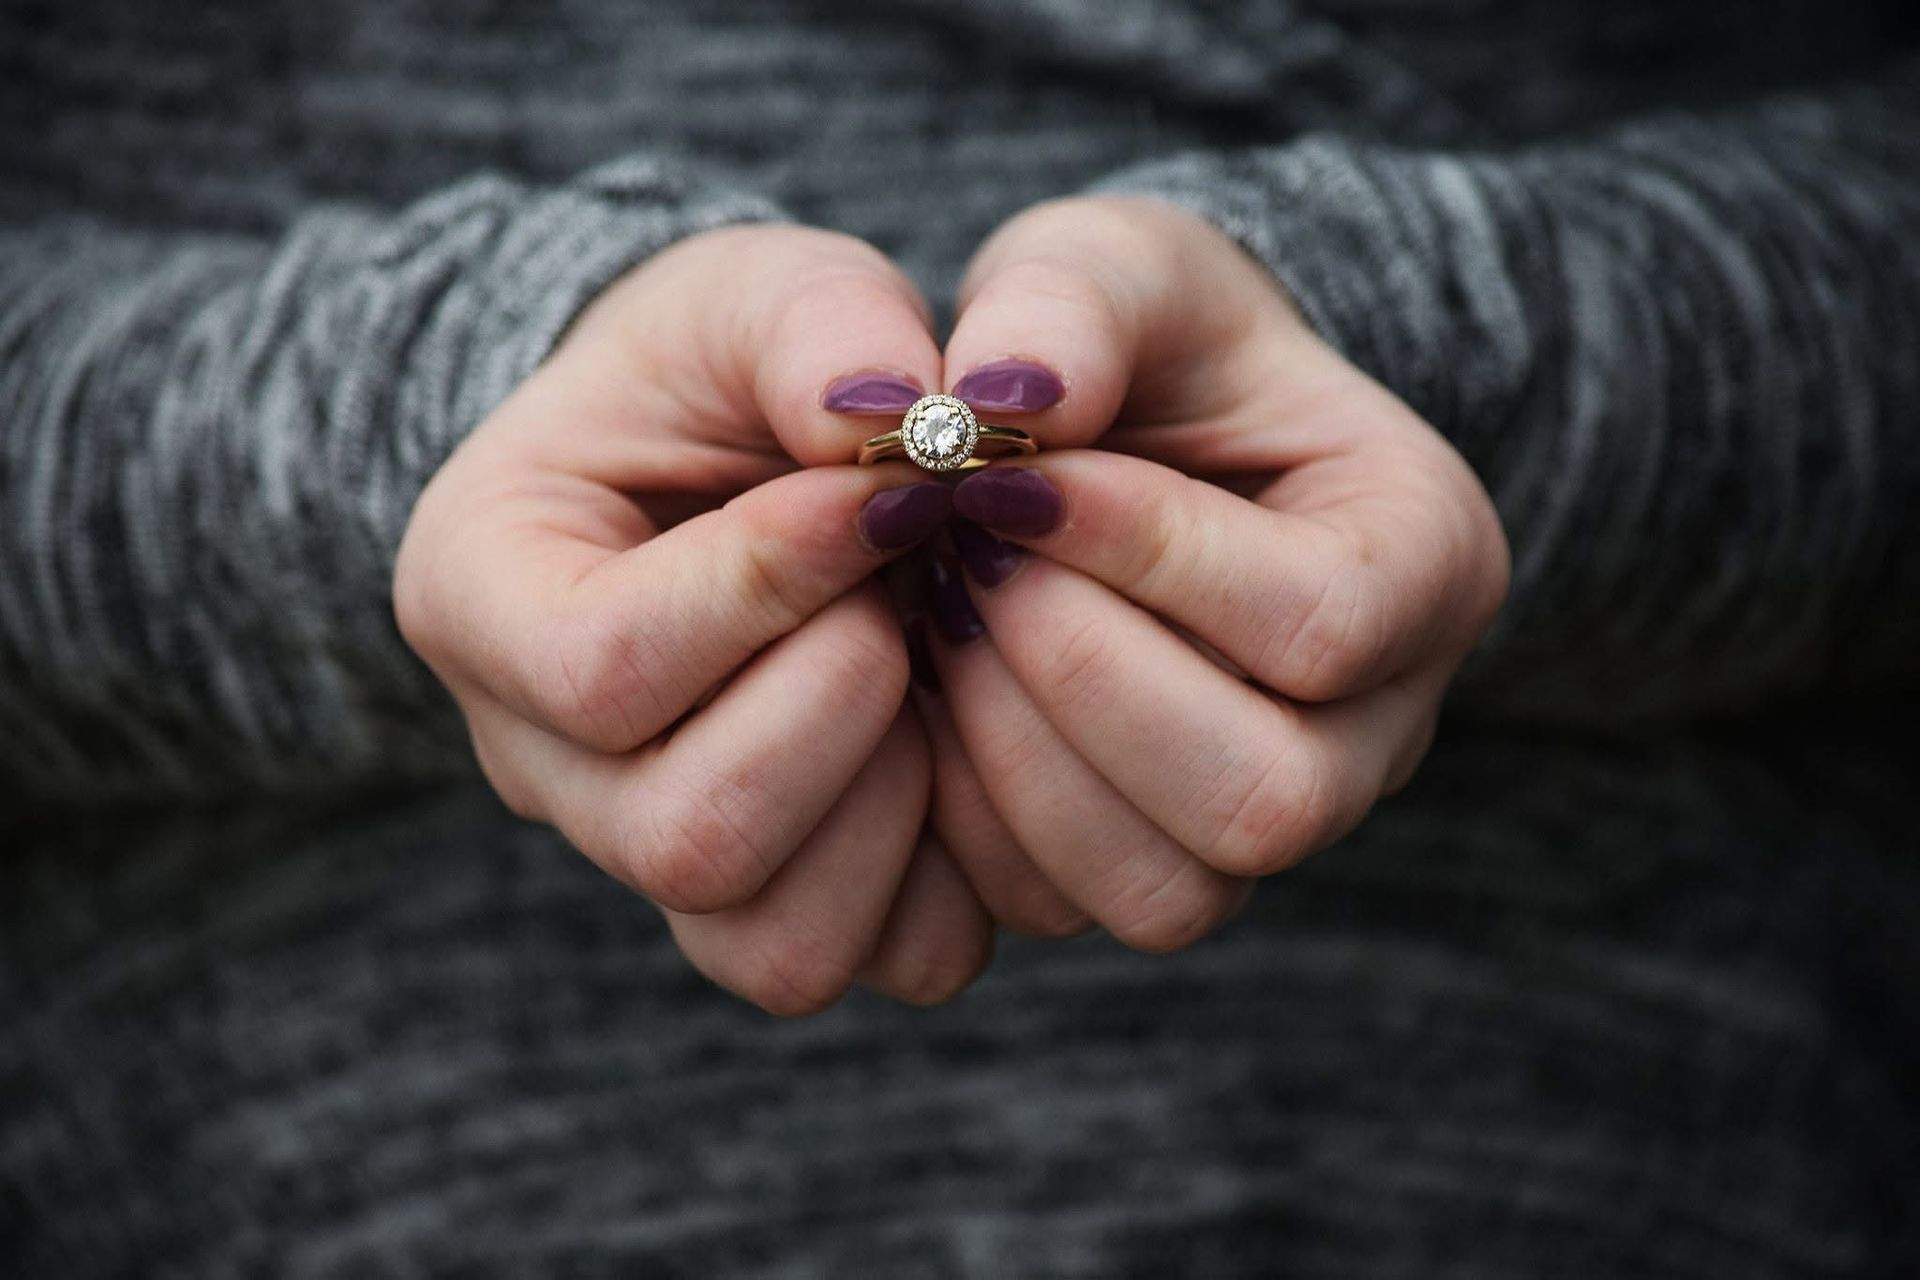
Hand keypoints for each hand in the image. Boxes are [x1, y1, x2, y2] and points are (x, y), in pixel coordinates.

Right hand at [394, 225, 993, 1012]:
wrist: (728, 459)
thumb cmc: (724, 368)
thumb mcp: (756, 291)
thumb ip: (815, 323)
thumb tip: (897, 416)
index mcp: (483, 599)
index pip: (606, 668)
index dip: (772, 586)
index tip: (890, 490)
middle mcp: (543, 764)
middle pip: (685, 839)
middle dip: (844, 700)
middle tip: (910, 582)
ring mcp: (652, 856)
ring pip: (777, 945)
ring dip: (902, 799)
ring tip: (925, 658)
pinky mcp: (774, 906)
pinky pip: (884, 959)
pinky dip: (955, 870)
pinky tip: (957, 735)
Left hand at [914, 197, 1510, 949]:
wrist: (1131, 433)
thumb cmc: (1141, 342)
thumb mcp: (1113, 266)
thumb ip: (1069, 300)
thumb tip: (1002, 397)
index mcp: (1426, 556)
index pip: (1319, 619)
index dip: (1144, 556)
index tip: (997, 474)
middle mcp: (1383, 719)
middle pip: (1266, 797)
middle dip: (1079, 678)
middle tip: (964, 560)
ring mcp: (1283, 811)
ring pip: (1174, 887)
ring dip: (1017, 758)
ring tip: (948, 619)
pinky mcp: (1171, 862)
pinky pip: (1073, 905)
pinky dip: (976, 817)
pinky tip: (932, 692)